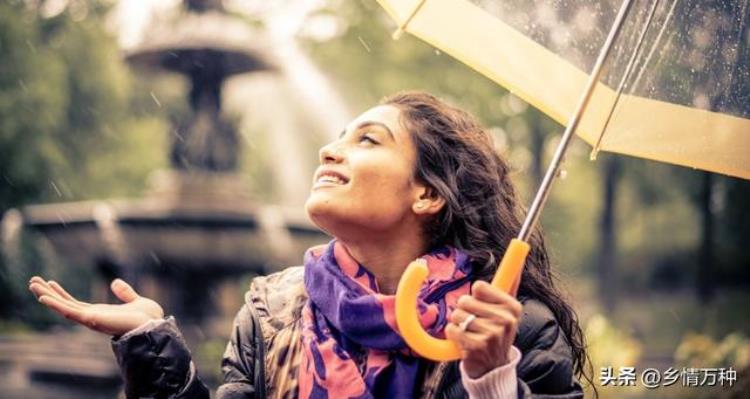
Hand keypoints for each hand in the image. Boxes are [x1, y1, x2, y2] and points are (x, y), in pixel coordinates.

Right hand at [28, 276, 163, 336]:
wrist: (154, 326)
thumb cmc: (148, 318)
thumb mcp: (135, 300)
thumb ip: (125, 293)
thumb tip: (115, 282)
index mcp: (100, 312)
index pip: (75, 303)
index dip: (61, 294)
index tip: (50, 282)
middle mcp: (92, 317)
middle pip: (64, 305)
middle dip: (48, 294)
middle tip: (32, 281)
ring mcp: (91, 319)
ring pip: (63, 308)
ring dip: (47, 297)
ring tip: (32, 284)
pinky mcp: (93, 320)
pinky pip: (70, 313)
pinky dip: (56, 306)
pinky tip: (44, 298)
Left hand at [446, 280, 521, 378]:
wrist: (493, 367)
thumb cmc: (496, 332)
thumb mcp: (507, 308)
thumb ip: (511, 281)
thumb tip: (521, 245)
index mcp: (513, 307)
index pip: (479, 286)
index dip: (476, 296)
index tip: (483, 307)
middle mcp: (506, 320)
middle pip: (465, 301)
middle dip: (464, 311)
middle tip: (476, 324)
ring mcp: (492, 334)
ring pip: (457, 315)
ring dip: (458, 324)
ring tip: (471, 333)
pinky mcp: (477, 347)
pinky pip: (451, 329)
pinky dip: (453, 335)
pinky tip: (465, 343)